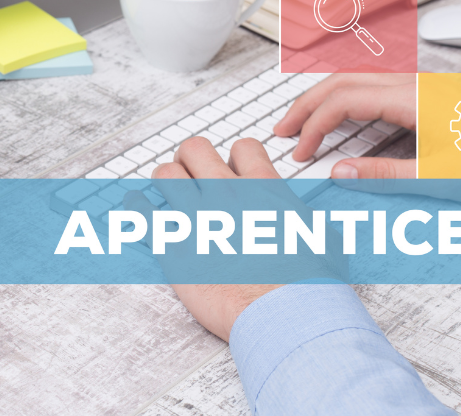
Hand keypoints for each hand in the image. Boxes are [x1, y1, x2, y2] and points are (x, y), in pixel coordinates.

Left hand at [134, 136, 341, 340]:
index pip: (242, 147)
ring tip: (167, 191)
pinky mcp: (173, 245)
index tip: (233, 170)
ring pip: (166, 173)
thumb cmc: (307, 284)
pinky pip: (142, 213)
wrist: (284, 314)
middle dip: (191, 158)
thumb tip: (315, 224)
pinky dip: (137, 208)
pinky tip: (139, 209)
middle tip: (191, 173)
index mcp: (263, 190)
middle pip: (195, 149)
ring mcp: (196, 217)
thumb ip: (308, 221)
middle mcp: (226, 196)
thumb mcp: (322, 240)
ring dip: (165, 179)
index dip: (236, 157)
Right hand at [273, 73, 415, 178]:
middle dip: (308, 104)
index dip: (314, 125)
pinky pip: (376, 82)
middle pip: (343, 80)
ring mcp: (422, 83)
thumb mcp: (438, 174)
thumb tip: (341, 173)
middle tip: (285, 127)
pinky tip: (344, 112)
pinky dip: (348, 94)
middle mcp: (415, 83)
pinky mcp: (428, 91)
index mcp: (414, 98)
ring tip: (307, 117)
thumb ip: (387, 174)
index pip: (344, 101)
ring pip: (358, 76)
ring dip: (326, 96)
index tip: (302, 150)